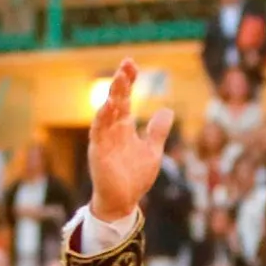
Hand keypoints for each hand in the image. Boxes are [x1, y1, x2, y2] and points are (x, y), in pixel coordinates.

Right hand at [89, 59, 174, 222]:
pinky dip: (102, 119)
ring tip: (119, 79)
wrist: (123, 201)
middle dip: (120, 82)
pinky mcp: (98, 152)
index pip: (125, 98)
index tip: (132, 65)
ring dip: (112, 96)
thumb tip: (167, 110)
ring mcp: (104, 140)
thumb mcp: (152, 151)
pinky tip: (108, 106)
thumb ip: (157, 132)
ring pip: (106, 112)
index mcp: (124, 127)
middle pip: (115, 100)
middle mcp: (112, 130)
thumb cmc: (134, 177)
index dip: (128, 82)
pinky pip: (98, 132)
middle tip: (126, 64)